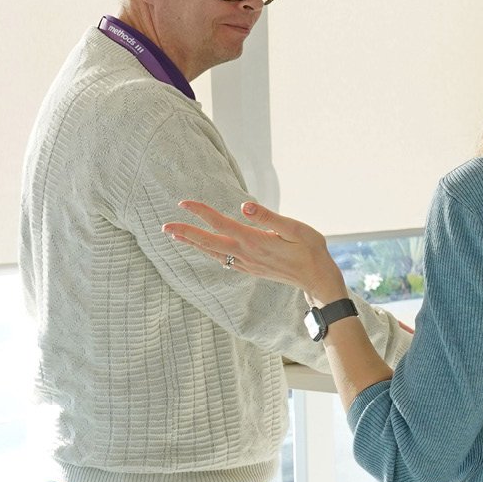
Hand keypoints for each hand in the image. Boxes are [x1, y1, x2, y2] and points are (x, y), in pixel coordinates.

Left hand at [163, 200, 347, 303]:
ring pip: (213, 253)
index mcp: (255, 241)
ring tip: (176, 236)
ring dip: (193, 244)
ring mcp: (247, 264)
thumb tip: (243, 206)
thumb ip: (269, 218)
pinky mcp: (251, 269)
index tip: (184, 203)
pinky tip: (204, 249)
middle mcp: (247, 254)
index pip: (221, 224)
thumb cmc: (311, 250)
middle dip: (185, 233)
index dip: (201, 212)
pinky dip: (208, 253)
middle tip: (164, 226)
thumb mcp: (296, 229)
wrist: (318, 279)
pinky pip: (223, 260)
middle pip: (209, 242)